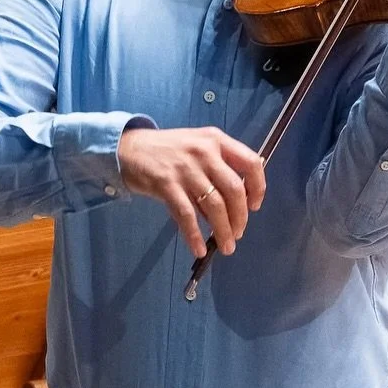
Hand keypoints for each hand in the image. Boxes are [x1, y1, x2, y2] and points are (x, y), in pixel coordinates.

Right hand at [117, 127, 266, 257]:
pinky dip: (194, 235)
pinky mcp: (166, 184)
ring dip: (223, 230)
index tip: (254, 206)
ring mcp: (185, 168)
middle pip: (234, 189)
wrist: (129, 148)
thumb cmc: (168, 150)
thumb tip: (238, 202)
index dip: (258, 188)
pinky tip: (198, 248)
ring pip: (214, 205)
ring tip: (226, 246)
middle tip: (238, 233)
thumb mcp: (198, 146)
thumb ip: (219, 165)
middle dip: (240, 217)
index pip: (251, 162)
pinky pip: (186, 215)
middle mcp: (204, 152)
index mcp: (216, 140)